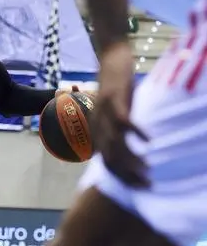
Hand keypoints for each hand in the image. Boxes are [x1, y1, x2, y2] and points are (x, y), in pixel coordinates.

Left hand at [92, 42, 149, 187]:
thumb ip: (119, 130)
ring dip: (131, 159)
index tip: (140, 186)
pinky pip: (123, 120)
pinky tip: (149, 140)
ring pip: (115, 143)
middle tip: (147, 184)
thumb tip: (127, 148)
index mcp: (97, 130)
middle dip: (127, 175)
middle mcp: (97, 125)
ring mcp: (103, 112)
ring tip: (147, 168)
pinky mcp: (113, 99)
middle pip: (109, 159)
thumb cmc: (116, 87)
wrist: (110, 59)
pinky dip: (135, 132)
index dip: (122, 178)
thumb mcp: (116, 112)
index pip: (107, 163)